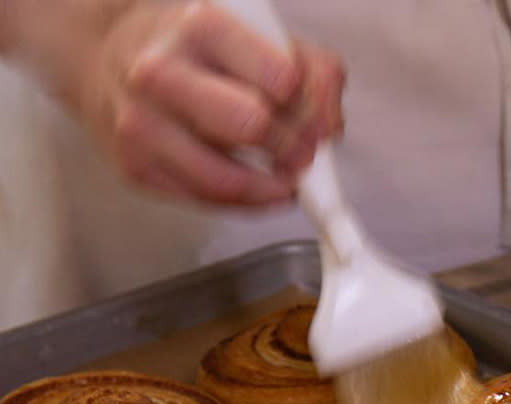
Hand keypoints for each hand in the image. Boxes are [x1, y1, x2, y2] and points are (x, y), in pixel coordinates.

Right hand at [73, 1, 343, 204]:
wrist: (113, 59)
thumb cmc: (201, 52)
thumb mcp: (265, 38)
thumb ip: (316, 75)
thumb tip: (328, 129)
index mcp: (200, 25)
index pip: (282, 78)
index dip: (307, 106)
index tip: (308, 116)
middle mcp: (160, 71)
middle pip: (251, 126)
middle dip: (291, 149)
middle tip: (301, 155)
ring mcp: (141, 122)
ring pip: (226, 180)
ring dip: (272, 189)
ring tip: (286, 181)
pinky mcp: (134, 166)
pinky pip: (206, 202)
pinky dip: (244, 203)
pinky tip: (256, 188)